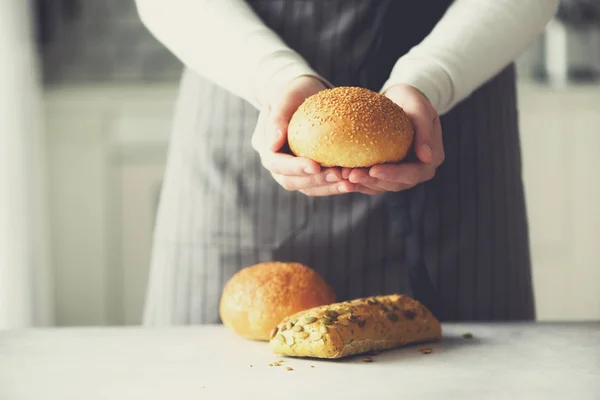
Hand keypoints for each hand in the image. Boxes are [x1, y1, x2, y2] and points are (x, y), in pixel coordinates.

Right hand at [251, 76, 358, 195]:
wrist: (305, 95)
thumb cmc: (294, 91)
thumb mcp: (285, 96)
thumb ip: (277, 119)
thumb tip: (271, 145)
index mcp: (264, 146)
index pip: (275, 163)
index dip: (294, 168)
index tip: (315, 166)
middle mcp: (276, 163)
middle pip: (290, 181)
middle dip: (314, 181)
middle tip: (338, 175)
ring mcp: (292, 170)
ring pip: (306, 187)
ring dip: (328, 187)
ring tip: (348, 182)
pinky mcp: (309, 173)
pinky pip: (320, 184)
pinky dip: (335, 185)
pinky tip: (352, 181)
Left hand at [341, 83, 444, 193]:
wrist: (400, 100)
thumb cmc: (412, 100)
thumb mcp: (420, 108)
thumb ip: (424, 131)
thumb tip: (427, 157)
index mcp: (430, 160)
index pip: (413, 173)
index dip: (394, 175)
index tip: (373, 170)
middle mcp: (416, 171)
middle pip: (395, 184)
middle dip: (372, 181)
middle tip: (351, 176)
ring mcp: (400, 174)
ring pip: (381, 186)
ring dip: (362, 184)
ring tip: (343, 177)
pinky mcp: (384, 173)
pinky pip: (371, 182)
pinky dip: (357, 181)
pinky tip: (340, 177)